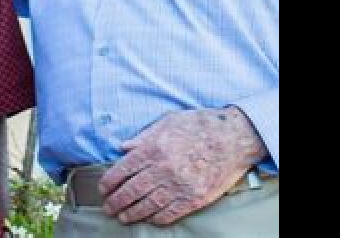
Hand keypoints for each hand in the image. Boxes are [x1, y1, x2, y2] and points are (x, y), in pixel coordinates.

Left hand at [98, 107, 267, 225]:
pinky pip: (168, 213)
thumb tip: (124, 147)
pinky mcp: (193, 198)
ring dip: (131, 214)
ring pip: (146, 206)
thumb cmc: (202, 126)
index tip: (103, 189)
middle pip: (130, 192)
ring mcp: (179, 186)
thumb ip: (145, 135)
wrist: (235, 138)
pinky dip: (155, 218)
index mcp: (154, 148)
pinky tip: (149, 218)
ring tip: (123, 216)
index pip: (121, 171)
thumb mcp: (170, 121)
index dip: (108, 183)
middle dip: (115, 202)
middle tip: (109, 207)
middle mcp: (163, 169)